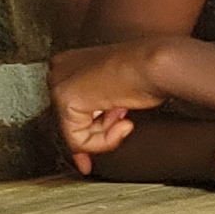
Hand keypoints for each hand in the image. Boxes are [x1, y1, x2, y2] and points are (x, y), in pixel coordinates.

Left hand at [46, 38, 166, 166]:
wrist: (156, 66)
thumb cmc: (147, 74)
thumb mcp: (116, 95)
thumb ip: (99, 111)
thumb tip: (88, 145)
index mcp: (69, 64)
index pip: (73, 110)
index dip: (92, 130)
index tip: (99, 149)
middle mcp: (58, 70)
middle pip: (72, 123)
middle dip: (100, 131)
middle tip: (124, 120)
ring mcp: (59, 84)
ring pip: (75, 135)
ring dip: (106, 136)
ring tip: (125, 119)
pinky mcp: (65, 101)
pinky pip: (79, 141)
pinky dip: (104, 142)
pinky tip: (123, 125)